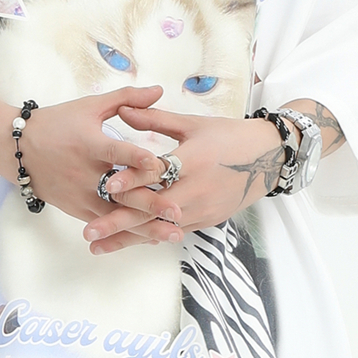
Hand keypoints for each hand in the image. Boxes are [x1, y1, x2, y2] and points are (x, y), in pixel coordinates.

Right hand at [11, 86, 184, 244]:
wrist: (17, 150)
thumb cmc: (56, 123)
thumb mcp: (89, 107)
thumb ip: (126, 99)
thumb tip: (159, 90)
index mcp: (89, 145)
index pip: (114, 152)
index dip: (135, 158)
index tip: (157, 164)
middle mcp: (85, 174)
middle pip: (121, 193)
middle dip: (151, 204)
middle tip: (178, 213)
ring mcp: (80, 196)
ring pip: (116, 215)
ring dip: (145, 226)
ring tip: (172, 234)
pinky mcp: (77, 210)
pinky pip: (105, 223)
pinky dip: (127, 230)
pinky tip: (152, 237)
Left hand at [82, 105, 283, 253]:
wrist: (269, 159)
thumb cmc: (228, 136)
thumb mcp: (193, 124)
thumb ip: (155, 119)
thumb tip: (122, 110)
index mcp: (193, 160)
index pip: (158, 172)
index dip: (132, 179)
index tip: (107, 186)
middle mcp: (197, 189)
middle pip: (152, 209)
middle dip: (119, 222)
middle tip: (89, 232)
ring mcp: (203, 209)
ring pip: (159, 227)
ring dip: (128, 238)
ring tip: (98, 247)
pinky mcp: (207, 220)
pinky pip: (173, 231)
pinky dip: (149, 237)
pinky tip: (124, 244)